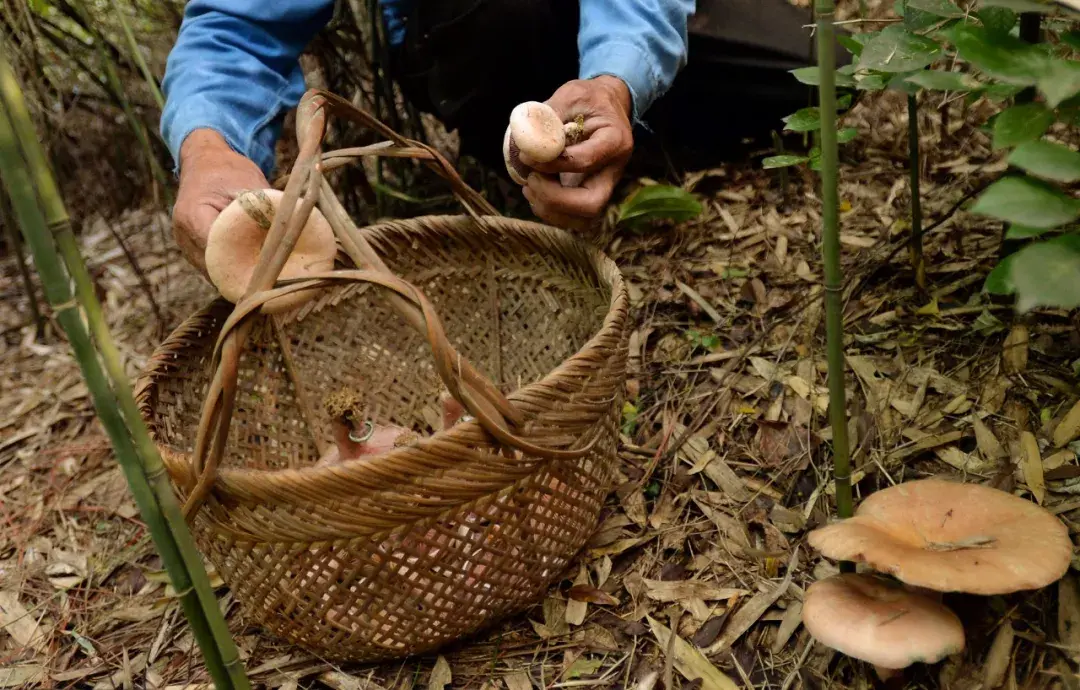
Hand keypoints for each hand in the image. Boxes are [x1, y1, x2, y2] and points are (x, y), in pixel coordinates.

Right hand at [172, 129, 268, 275]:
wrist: (205, 162)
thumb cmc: (229, 170)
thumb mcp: (250, 185)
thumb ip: (264, 212)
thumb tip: (288, 237)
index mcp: (193, 216)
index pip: (219, 251)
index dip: (244, 264)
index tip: (270, 272)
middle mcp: (184, 235)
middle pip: (216, 268)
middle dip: (244, 275)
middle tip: (274, 282)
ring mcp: (185, 246)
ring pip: (214, 273)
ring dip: (238, 275)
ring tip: (267, 278)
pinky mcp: (192, 251)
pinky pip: (214, 268)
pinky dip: (233, 269)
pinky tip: (255, 268)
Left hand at [521, 75, 632, 228]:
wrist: (606, 107)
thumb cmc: (589, 100)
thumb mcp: (570, 95)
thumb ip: (549, 116)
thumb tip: (525, 141)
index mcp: (614, 140)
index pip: (584, 162)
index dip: (552, 164)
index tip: (527, 156)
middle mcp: (614, 169)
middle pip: (591, 204)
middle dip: (554, 200)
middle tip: (531, 181)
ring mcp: (604, 186)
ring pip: (584, 219)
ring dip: (550, 210)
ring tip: (529, 186)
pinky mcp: (591, 193)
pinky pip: (573, 218)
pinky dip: (550, 211)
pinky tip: (535, 190)